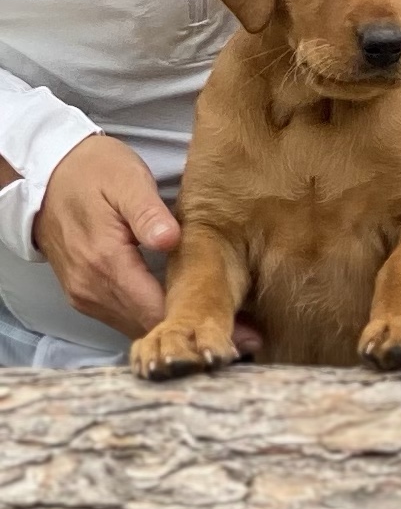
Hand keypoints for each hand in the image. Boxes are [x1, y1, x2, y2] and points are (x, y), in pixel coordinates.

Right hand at [33, 136, 261, 353]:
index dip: (195, 321)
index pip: (155, 310)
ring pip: (134, 326)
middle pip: (148, 327)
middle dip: (191, 331)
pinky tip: (182, 312)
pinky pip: (122, 316)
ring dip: (172, 329)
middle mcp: (91, 288)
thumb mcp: (126, 179)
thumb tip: (170, 240)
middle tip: (245, 337)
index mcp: (106, 261)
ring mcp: (84, 295)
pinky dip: (151, 318)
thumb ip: (148, 213)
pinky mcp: (84, 294)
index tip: (237, 329)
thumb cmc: (94, 171)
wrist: (48, 173)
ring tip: (223, 329)